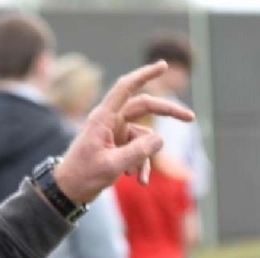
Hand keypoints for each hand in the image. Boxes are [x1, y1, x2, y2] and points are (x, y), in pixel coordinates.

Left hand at [54, 62, 194, 202]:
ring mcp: (114, 132)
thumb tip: (161, 139)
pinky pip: (138, 149)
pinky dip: (141, 164)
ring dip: (147, 158)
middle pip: (144, 107)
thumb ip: (137, 152)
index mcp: (104, 117)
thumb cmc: (83, 175)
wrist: (68, 190)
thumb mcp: (112, 166)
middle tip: (191, 117)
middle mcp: (110, 120)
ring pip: (143, 136)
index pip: (126, 87)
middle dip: (167, 112)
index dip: (145, 74)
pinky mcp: (117, 144)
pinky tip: (138, 181)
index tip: (163, 65)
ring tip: (141, 180)